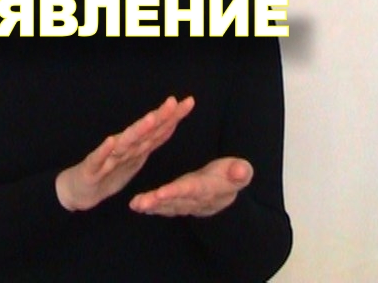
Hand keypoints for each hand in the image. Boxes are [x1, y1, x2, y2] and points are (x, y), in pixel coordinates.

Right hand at [56, 96, 194, 211]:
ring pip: (124, 142)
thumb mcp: (136, 158)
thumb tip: (170, 123)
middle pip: (145, 131)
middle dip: (159, 117)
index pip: (158, 129)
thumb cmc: (108, 172)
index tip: (189, 102)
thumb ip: (151, 141)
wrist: (78, 190)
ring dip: (137, 131)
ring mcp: (107, 156)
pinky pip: (99, 159)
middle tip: (173, 102)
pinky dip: (104, 150)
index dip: (173, 117)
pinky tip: (110, 142)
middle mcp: (123, 147)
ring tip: (150, 119)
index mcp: (136, 146)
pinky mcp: (92, 169)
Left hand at [129, 157, 252, 216]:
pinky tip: (136, 205)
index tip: (163, 192)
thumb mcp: (239, 170)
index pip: (194, 190)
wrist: (226, 190)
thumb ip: (239, 172)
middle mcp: (195, 200)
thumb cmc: (230, 174)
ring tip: (135, 204)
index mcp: (211, 189)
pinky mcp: (176, 204)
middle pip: (175, 201)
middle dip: (158, 202)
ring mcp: (185, 204)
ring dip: (150, 205)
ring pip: (166, 205)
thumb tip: (242, 171)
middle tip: (141, 202)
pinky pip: (162, 206)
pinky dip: (149, 206)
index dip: (179, 192)